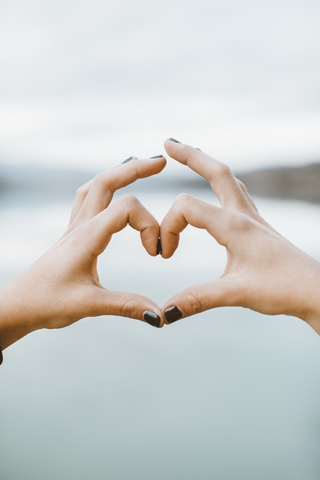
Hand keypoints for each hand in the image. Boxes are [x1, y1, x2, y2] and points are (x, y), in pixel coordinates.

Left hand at [0, 155, 165, 349]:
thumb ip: (126, 306)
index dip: (150, 225)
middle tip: (161, 162)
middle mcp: (80, 226)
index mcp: (86, 237)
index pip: (126, 208)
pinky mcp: (73, 234)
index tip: (155, 254)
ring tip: (140, 166)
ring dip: (119, 173)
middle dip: (135, 169)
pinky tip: (114, 190)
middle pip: (106, 181)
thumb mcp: (88, 306)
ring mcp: (74, 227)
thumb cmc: (46, 303)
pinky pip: (89, 199)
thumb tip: (160, 315)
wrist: (18, 305)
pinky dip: (106, 187)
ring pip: (95, 186)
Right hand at [160, 139, 319, 333]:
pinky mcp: (258, 229)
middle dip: (190, 156)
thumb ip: (197, 299)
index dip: (167, 228)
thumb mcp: (236, 293)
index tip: (166, 256)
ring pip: (229, 181)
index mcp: (234, 225)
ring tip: (191, 156)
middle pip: (216, 172)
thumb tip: (164, 314)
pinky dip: (222, 186)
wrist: (316, 291)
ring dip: (207, 166)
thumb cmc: (282, 288)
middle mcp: (244, 215)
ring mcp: (254, 219)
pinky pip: (237, 196)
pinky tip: (219, 195)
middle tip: (168, 144)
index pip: (186, 208)